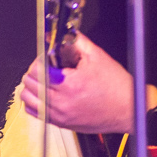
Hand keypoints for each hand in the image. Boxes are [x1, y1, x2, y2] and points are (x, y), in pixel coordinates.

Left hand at [19, 30, 133, 132]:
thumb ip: (76, 42)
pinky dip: (35, 102)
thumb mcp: (98, 57)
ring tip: (45, 81)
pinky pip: (35, 113)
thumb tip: (63, 34)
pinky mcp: (61, 123)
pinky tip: (45, 95)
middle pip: (29, 83)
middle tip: (47, 67)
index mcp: (69, 84)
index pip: (36, 70)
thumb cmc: (118, 87)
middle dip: (35, 71)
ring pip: (27, 99)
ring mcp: (59, 114)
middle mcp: (61, 101)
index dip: (39, 60)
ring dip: (32, 87)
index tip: (47, 58)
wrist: (129, 110)